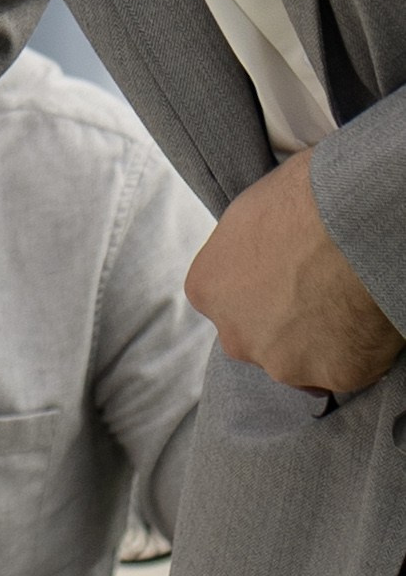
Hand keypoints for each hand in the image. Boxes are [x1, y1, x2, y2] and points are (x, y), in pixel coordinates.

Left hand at [185, 148, 403, 396]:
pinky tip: (368, 319)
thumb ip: (245, 247)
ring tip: (347, 304)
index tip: (287, 274)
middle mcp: (236, 336)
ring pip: (300, 361)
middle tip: (319, 291)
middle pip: (258, 337)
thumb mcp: (252, 211)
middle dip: (284, 322)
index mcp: (207, 289)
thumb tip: (261, 246)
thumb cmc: (305, 198)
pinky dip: (358, 351)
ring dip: (319, 342)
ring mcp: (285, 363)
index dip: (260, 287)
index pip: (227, 300)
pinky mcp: (336, 378)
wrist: (355, 222)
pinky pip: (347, 369)